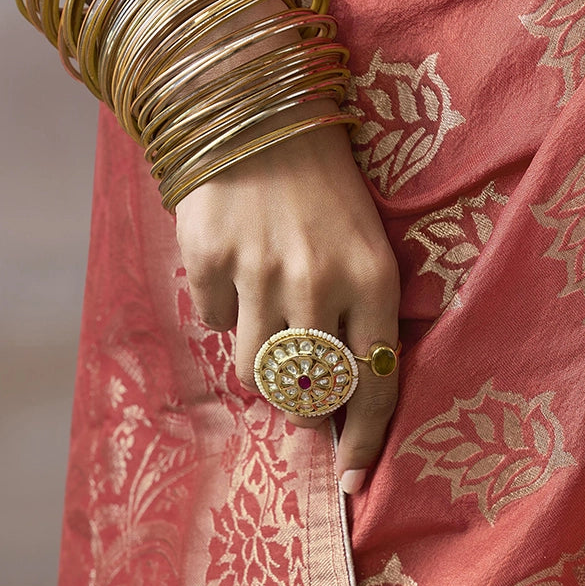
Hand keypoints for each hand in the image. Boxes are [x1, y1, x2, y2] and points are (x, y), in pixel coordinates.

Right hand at [174, 118, 400, 492]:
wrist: (258, 104)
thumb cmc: (323, 186)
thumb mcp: (365, 244)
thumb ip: (358, 316)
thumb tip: (336, 400)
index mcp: (373, 279)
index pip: (374, 384)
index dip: (362, 443)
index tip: (350, 481)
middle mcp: (319, 282)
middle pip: (307, 392)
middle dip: (306, 408)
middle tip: (302, 392)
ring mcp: (260, 272)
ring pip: (255, 371)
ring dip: (261, 364)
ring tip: (265, 321)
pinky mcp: (210, 258)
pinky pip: (213, 320)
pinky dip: (223, 309)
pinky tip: (235, 268)